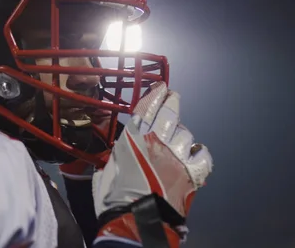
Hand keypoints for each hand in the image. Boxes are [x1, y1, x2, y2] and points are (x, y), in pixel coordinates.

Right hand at [92, 82, 212, 245]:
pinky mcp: (191, 174)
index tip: (161, 86)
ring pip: (185, 134)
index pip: (146, 108)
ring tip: (176, 136)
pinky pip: (202, 155)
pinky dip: (198, 151)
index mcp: (133, 140)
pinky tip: (194, 152)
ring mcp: (177, 157)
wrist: (136, 222)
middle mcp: (157, 143)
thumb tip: (122, 149)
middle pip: (169, 115)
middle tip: (173, 96)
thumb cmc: (114, 199)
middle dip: (172, 102)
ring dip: (181, 133)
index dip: (155, 95)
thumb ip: (119, 153)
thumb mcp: (107, 169)